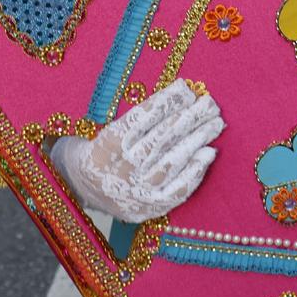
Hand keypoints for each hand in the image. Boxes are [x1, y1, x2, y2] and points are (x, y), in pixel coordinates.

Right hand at [47, 80, 222, 222]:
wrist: (81, 188)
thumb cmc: (100, 149)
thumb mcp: (106, 127)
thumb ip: (139, 116)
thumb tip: (182, 95)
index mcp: (106, 144)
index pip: (141, 118)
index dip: (166, 102)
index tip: (186, 88)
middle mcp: (120, 169)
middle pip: (161, 137)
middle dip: (189, 117)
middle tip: (210, 103)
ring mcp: (135, 191)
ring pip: (172, 160)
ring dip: (197, 139)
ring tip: (215, 122)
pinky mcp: (148, 207)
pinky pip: (177, 189)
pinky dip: (195, 171)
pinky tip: (209, 153)